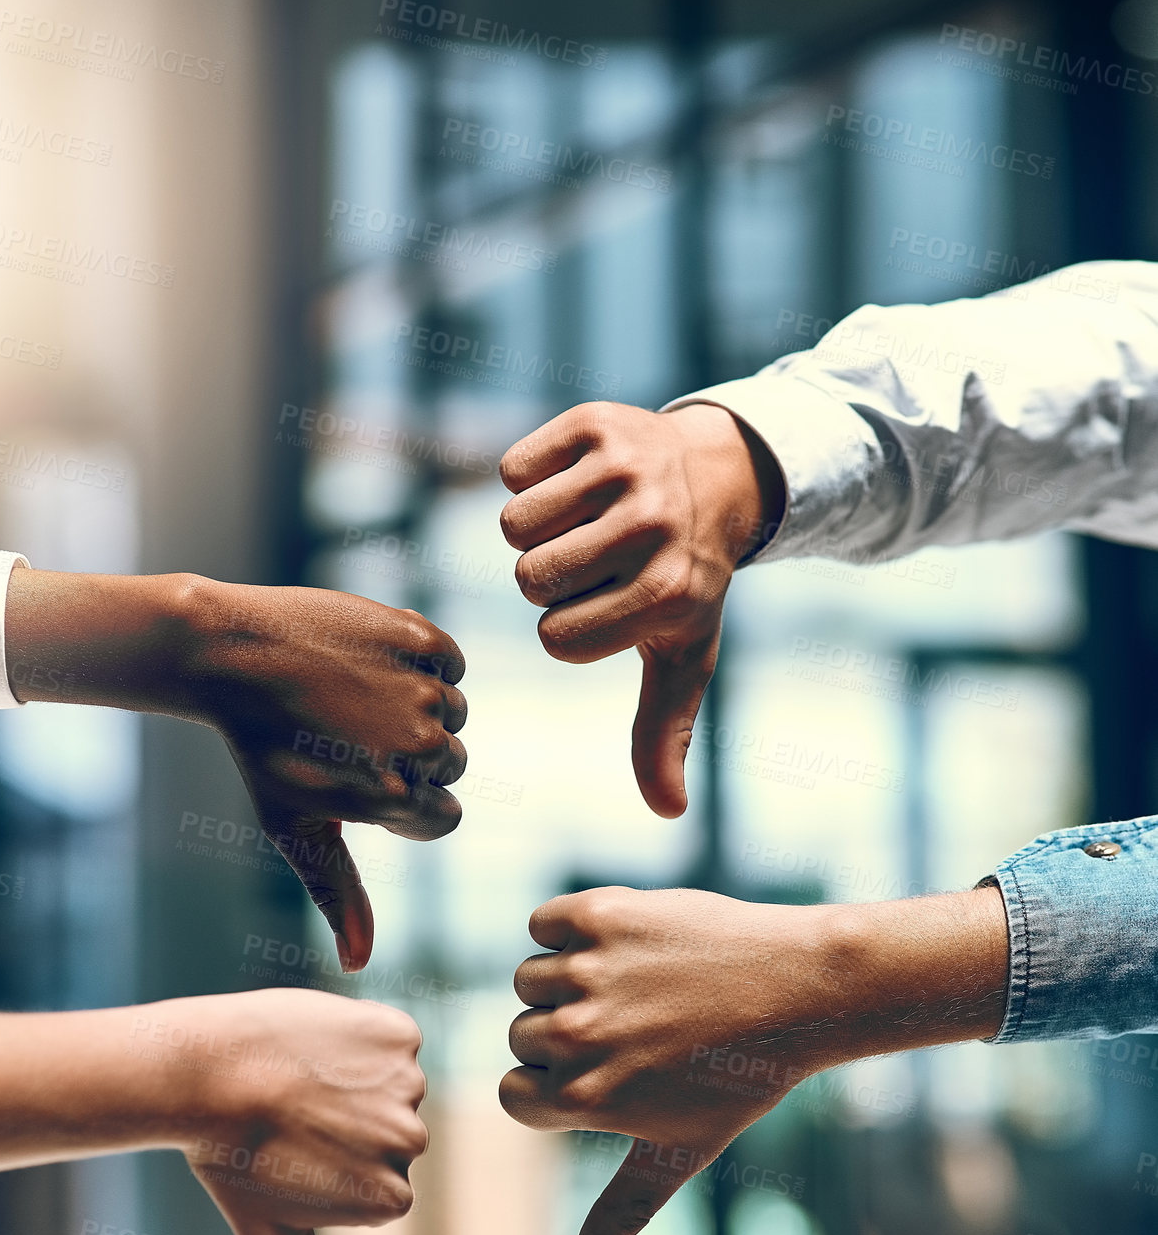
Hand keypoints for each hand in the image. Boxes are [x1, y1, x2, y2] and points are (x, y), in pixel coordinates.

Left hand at [0, 987, 428, 1234]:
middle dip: (347, 1124)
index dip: (330, 1169)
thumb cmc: (231, 1162)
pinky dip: (362, 1037)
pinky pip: (392, 1039)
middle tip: (290, 1119)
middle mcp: (411, 1145)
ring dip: (353, 1079)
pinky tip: (315, 1046)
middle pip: (390, 1135)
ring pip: (391, 1085)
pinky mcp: (398, 1034)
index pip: (378, 1183)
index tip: (290, 1160)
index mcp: (391, 1202)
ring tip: (296, 1080)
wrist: (201, 1074)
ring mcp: (409, 1086)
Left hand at [181, 583, 466, 970]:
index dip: (402, 805)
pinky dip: (424, 664)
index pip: (441, 819)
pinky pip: (451, 662)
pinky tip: (372, 664)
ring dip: (417, 709)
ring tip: (355, 698)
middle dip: (410, 757)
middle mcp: (415, 745)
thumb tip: (358, 967)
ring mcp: (419, 688)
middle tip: (350, 736)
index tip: (358, 781)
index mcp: (392, 798)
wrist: (229, 652)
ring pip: (454, 713)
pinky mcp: (418, 636)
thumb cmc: (260, 749)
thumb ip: (338, 895)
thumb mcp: (295, 828)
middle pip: (450, 766)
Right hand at [499, 402, 782, 816]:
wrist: (720, 475)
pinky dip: (531, 479)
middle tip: (597, 562)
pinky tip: (578, 483)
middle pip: (529, 580)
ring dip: (538, 530)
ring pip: (514, 526)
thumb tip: (668, 812)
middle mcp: (650, 530)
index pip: (557, 639)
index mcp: (666, 595)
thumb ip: (665, 735)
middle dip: (550, 579)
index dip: (569, 629)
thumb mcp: (683, 657)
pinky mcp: (596, 422)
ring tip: (587, 523)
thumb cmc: (685, 580)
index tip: (609, 607)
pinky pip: (513, 470)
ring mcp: (625, 470)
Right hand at [500, 886, 1007, 1234]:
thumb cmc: (742, 1078)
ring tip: (641, 988)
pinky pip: (544, 923)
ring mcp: (586, 972)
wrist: (800, 987)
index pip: (517, 1093)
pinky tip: (626, 945)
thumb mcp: (680, 1153)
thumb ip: (620, 1214)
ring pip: (531, 979)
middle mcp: (577, 1036)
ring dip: (570, 980)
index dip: (558, 1086)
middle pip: (523, 1035)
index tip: (615, 1073)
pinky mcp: (600, 914)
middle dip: (569, 1033)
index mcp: (585, 1097)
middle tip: (643, 1028)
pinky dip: (569, 928)